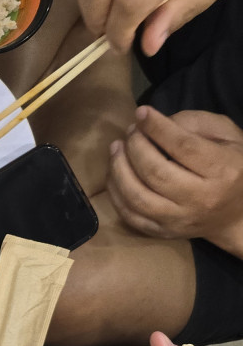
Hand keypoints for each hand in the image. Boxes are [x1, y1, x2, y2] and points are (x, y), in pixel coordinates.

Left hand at [106, 106, 242, 251]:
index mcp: (222, 171)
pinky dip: (116, 194)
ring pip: (138, 197)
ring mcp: (180, 220)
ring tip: (116, 148)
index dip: (157, 127)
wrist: (238, 215)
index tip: (141, 112)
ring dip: (119, 169)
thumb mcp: (228, 137)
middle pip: (156, 171)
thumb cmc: (233, 168)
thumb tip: (157, 123)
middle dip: (135, 146)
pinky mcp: (164, 233)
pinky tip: (114, 174)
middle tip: (130, 131)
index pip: (183, 147)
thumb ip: (196, 123)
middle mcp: (201, 199)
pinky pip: (131, 216)